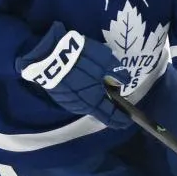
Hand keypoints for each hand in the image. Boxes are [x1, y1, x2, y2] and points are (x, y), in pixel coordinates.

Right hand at [17, 22, 132, 128]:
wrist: (48, 54)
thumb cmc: (81, 59)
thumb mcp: (105, 61)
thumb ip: (117, 74)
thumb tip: (124, 83)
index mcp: (94, 102)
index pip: (110, 116)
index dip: (120, 119)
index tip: (128, 120)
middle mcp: (81, 106)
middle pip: (98, 110)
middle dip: (108, 108)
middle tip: (116, 104)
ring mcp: (67, 102)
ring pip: (87, 104)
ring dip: (95, 100)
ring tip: (101, 92)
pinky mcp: (58, 95)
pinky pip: (76, 98)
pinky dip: (84, 94)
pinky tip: (86, 86)